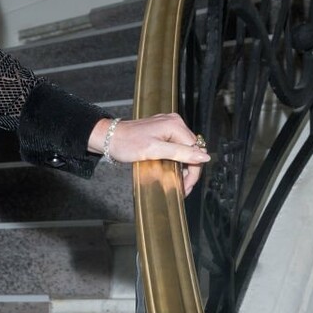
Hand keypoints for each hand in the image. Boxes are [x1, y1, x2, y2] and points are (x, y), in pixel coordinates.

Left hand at [92, 112, 211, 197]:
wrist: (109, 138)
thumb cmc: (127, 143)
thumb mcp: (154, 150)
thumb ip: (180, 153)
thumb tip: (204, 157)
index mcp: (176, 125)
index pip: (196, 150)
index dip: (193, 171)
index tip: (185, 187)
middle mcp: (175, 123)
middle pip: (192, 151)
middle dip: (189, 171)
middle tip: (182, 189)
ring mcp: (169, 126)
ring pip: (185, 150)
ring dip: (183, 167)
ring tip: (177, 183)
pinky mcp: (163, 132)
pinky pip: (176, 147)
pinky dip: (176, 160)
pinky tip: (172, 171)